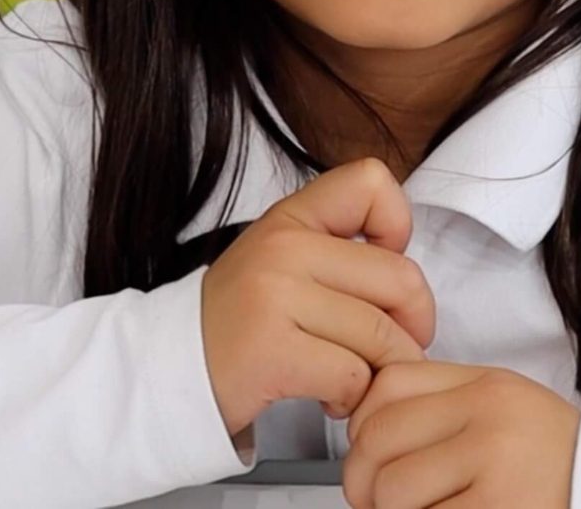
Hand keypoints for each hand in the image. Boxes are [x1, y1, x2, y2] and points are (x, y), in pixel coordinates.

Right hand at [202, 157, 436, 436]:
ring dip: (381, 372)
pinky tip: (330, 398)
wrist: (167, 371)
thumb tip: (411, 283)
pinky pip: (354, 376)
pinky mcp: (272, 352)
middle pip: (401, 278)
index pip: (371, 182)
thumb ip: (338, 253)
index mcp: (291, 218)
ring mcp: (275, 297)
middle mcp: (284, 248)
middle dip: (413, 327)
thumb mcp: (281, 261)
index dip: (397, 225)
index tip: (381, 270)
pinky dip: (353, 399)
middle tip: (389, 351)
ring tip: (352, 379)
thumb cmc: (238, 322)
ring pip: (382, 336)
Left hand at [342, 361, 579, 508]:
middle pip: (379, 440)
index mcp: (487, 387)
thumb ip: (443, 404)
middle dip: (363, 481)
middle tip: (377, 501)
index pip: (387, 385)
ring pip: (392, 492)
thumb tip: (365, 426)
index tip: (369, 451)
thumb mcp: (505, 408)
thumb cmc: (555, 462)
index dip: (361, 424)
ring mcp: (494, 470)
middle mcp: (490, 420)